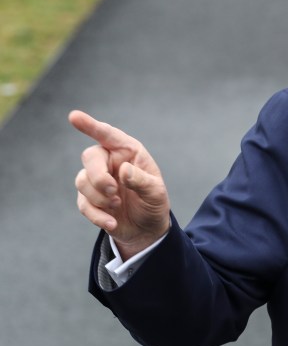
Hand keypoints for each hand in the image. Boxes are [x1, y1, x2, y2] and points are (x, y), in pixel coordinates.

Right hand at [69, 110, 170, 259]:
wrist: (146, 229)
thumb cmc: (153, 203)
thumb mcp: (156, 193)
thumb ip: (141, 181)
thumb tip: (123, 171)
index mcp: (128, 152)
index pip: (107, 135)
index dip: (90, 126)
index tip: (74, 116)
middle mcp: (109, 161)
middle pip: (90, 157)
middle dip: (98, 176)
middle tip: (113, 191)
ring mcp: (97, 180)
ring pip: (82, 181)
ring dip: (99, 197)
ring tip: (118, 206)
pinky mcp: (89, 199)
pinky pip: (83, 203)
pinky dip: (97, 215)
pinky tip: (113, 223)